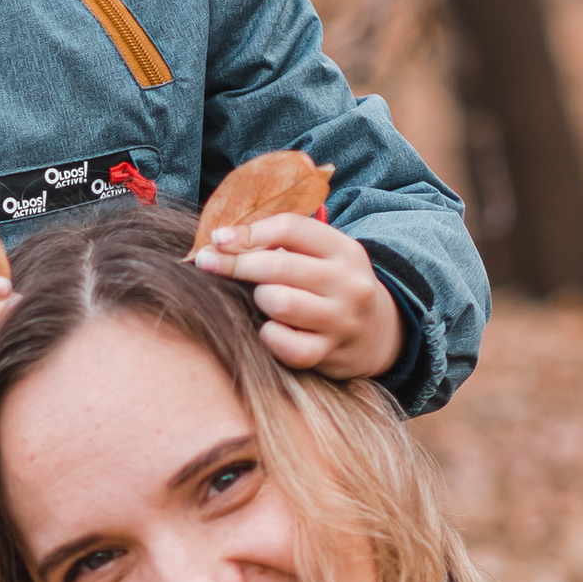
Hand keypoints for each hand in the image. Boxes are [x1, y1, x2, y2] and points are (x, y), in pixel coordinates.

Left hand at [193, 210, 402, 379]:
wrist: (375, 333)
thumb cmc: (327, 286)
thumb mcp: (321, 256)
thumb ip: (280, 243)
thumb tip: (219, 241)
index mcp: (343, 250)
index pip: (290, 228)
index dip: (248, 232)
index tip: (217, 238)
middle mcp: (347, 283)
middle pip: (278, 266)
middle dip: (235, 264)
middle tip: (207, 264)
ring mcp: (341, 320)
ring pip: (279, 303)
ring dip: (259, 299)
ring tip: (261, 299)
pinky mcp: (329, 353)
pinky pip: (285, 345)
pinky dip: (269, 336)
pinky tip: (270, 329)